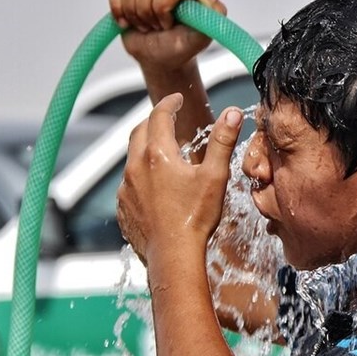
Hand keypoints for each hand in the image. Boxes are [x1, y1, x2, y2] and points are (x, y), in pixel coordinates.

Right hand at [109, 0, 226, 71]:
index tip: (168, 24)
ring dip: (135, 13)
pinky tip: (130, 20)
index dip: (163, 7)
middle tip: (157, 27)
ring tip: (147, 24)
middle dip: (148, 13)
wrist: (160, 55)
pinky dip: (119, 9)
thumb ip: (212, 15)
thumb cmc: (180, 47)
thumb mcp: (200, 38)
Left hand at [117, 93, 242, 265]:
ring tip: (164, 154)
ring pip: (132, 158)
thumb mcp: (215, 176)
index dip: (169, 103)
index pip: (159, 116)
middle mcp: (135, 167)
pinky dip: (141, 176)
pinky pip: (129, 184)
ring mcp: (126, 188)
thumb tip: (233, 113)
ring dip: (146, 150)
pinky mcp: (123, 207)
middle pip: (139, 132)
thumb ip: (222, 141)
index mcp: (158, 155)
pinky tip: (155, 186)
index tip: (177, 99)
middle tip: (168, 120)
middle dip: (153, 121)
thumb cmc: (196, 218)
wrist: (173, 256)